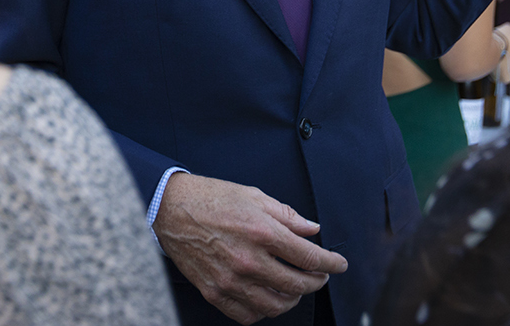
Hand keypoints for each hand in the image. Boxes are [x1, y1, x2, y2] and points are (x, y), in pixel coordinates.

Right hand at [153, 172, 347, 323]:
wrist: (170, 209)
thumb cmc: (212, 198)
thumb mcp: (254, 196)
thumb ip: (287, 215)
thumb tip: (312, 230)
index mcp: (262, 231)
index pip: (309, 256)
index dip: (331, 263)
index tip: (339, 264)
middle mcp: (248, 259)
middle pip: (296, 285)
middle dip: (316, 282)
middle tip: (320, 276)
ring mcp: (230, 280)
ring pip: (275, 305)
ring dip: (292, 299)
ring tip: (295, 288)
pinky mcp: (214, 292)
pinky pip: (247, 315)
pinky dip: (264, 310)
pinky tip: (268, 298)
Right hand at [492, 22, 509, 83]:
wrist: (490, 50)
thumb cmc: (500, 39)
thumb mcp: (507, 29)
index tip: (508, 43)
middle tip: (501, 51)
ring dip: (506, 65)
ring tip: (496, 59)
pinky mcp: (506, 79)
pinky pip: (503, 75)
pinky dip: (499, 72)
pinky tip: (494, 66)